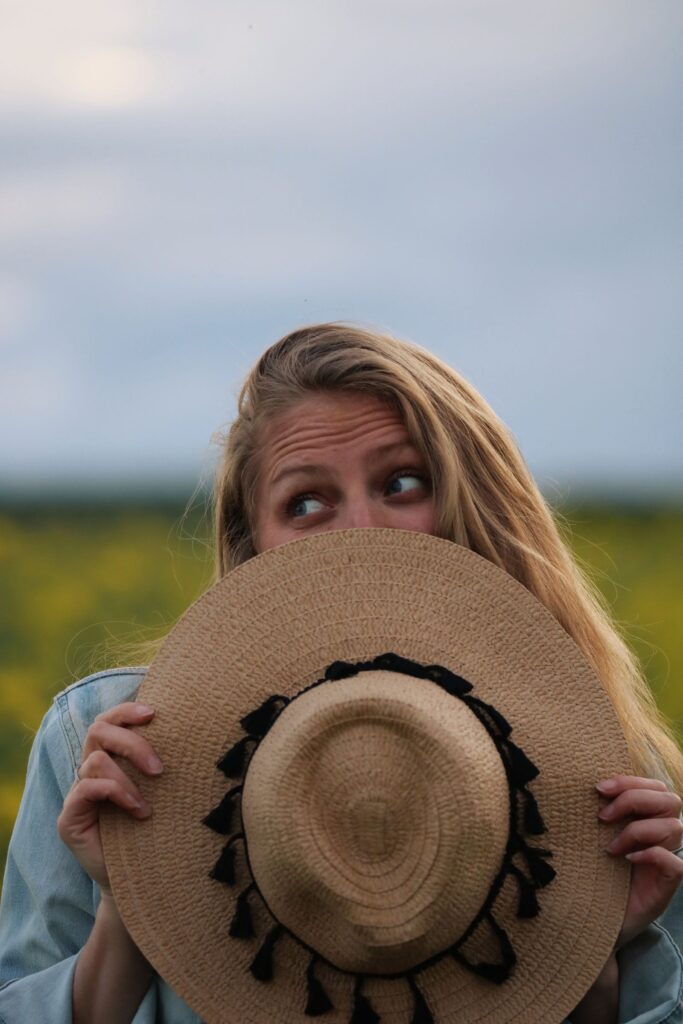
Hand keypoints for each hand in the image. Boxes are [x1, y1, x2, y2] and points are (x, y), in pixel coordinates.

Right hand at [57, 702, 162, 893]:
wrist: (144, 879)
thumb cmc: (158, 829)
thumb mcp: (163, 790)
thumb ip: (162, 762)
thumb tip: (194, 729)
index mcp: (111, 758)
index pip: (109, 720)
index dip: (126, 711)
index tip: (154, 713)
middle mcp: (90, 771)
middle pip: (99, 730)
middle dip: (132, 742)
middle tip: (159, 769)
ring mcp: (77, 793)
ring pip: (95, 760)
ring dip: (128, 779)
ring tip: (148, 806)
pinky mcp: (69, 818)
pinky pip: (86, 789)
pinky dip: (115, 792)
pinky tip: (137, 811)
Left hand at [597, 774, 682, 947]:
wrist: (595, 916)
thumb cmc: (595, 870)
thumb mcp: (597, 834)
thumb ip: (604, 811)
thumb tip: (591, 786)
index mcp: (648, 818)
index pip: (655, 787)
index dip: (630, 781)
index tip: (598, 788)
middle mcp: (662, 836)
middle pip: (669, 799)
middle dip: (633, 799)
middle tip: (602, 816)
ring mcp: (667, 859)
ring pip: (674, 826)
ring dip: (637, 830)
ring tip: (610, 847)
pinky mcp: (668, 884)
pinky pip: (675, 863)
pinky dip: (653, 855)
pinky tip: (629, 859)